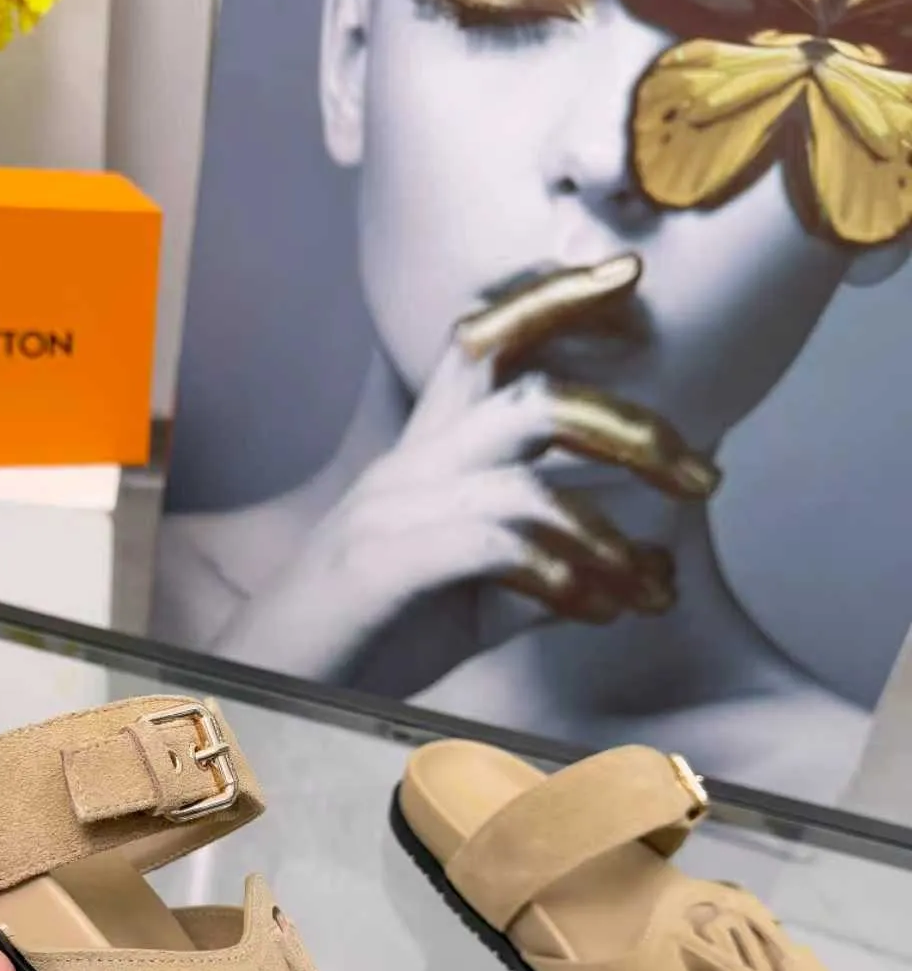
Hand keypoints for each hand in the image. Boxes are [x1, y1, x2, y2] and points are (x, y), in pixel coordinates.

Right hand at [216, 256, 719, 681]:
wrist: (265, 691)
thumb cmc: (366, 638)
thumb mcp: (468, 602)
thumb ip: (542, 574)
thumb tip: (636, 571)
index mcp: (423, 459)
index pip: (484, 344)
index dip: (555, 299)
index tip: (630, 279)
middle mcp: (408, 468)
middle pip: (530, 396)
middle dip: (633, 427)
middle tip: (706, 478)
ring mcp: (391, 512)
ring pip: (524, 471)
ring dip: (610, 531)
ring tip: (649, 584)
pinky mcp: (383, 565)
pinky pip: (495, 544)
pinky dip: (564, 578)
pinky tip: (595, 613)